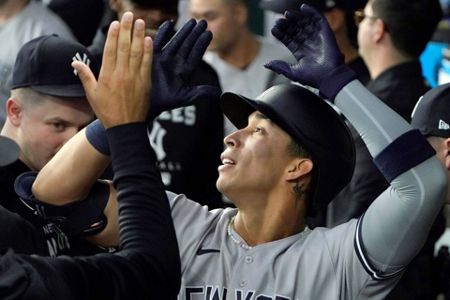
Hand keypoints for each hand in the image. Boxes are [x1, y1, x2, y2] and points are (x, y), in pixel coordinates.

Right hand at [72, 12, 152, 127]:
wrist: (125, 128)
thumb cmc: (107, 112)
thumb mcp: (92, 95)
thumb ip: (86, 76)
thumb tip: (75, 62)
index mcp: (108, 76)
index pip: (110, 50)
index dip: (113, 35)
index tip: (116, 23)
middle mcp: (122, 74)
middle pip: (124, 47)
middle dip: (127, 30)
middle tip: (129, 15)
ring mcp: (135, 78)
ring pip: (137, 53)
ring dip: (139, 36)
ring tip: (140, 22)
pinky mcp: (145, 83)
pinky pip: (147, 64)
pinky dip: (148, 51)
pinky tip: (149, 40)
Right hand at [148, 18, 220, 119]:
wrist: (148, 104)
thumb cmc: (167, 102)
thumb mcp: (186, 97)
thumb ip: (201, 93)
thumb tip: (219, 92)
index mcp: (185, 71)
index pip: (196, 55)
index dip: (202, 44)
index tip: (209, 33)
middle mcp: (176, 62)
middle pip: (187, 45)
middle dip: (195, 34)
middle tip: (203, 22)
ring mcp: (164, 58)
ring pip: (175, 41)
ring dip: (183, 31)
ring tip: (192, 21)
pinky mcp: (151, 56)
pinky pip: (158, 41)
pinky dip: (162, 32)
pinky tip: (169, 23)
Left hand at [265, 4, 355, 99]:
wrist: (328, 77)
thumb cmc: (313, 78)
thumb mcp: (292, 72)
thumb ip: (279, 67)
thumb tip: (266, 64)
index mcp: (301, 53)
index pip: (289, 40)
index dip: (281, 34)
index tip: (274, 29)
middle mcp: (309, 44)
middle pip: (296, 30)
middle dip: (287, 24)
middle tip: (279, 21)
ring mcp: (317, 37)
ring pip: (305, 23)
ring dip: (296, 17)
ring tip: (287, 15)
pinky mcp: (326, 33)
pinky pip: (319, 19)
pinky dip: (312, 12)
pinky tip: (303, 8)